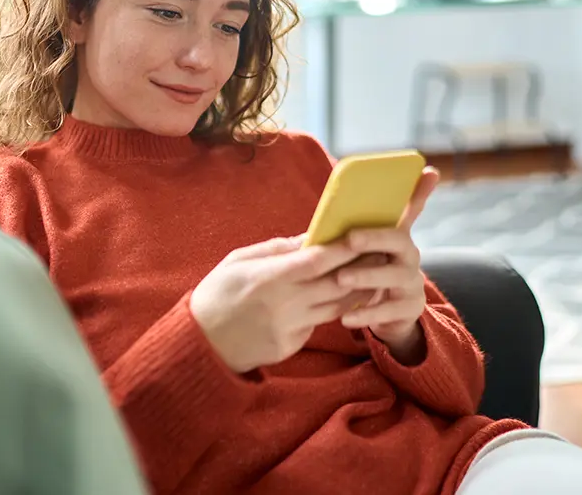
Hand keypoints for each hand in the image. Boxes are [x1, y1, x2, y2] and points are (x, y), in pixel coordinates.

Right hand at [190, 237, 374, 373]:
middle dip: (361, 268)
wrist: (201, 342)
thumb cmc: (216, 293)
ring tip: (373, 276)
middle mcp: (285, 304)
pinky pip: (317, 324)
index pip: (317, 260)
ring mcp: (290, 328)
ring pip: (336, 308)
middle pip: (336, 284)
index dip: (343, 248)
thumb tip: (308, 238)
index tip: (361, 236)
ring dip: (356, 292)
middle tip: (380, 253)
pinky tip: (340, 300)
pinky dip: (330, 311)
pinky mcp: (291, 345)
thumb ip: (275, 249)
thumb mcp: (238, 261)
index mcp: (270, 278)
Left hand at [334, 167, 440, 360]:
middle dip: (374, 237)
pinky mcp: (409, 309)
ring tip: (340, 279)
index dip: (420, 191)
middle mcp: (409, 256)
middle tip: (350, 239)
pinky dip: (365, 313)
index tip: (429, 171)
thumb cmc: (368, 271)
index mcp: (397, 236)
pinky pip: (388, 310)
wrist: (387, 315)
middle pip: (399, 240)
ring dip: (365, 275)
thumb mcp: (362, 250)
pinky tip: (346, 317)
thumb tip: (332, 208)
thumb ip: (352, 228)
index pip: (411, 208)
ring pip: (393, 276)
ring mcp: (412, 282)